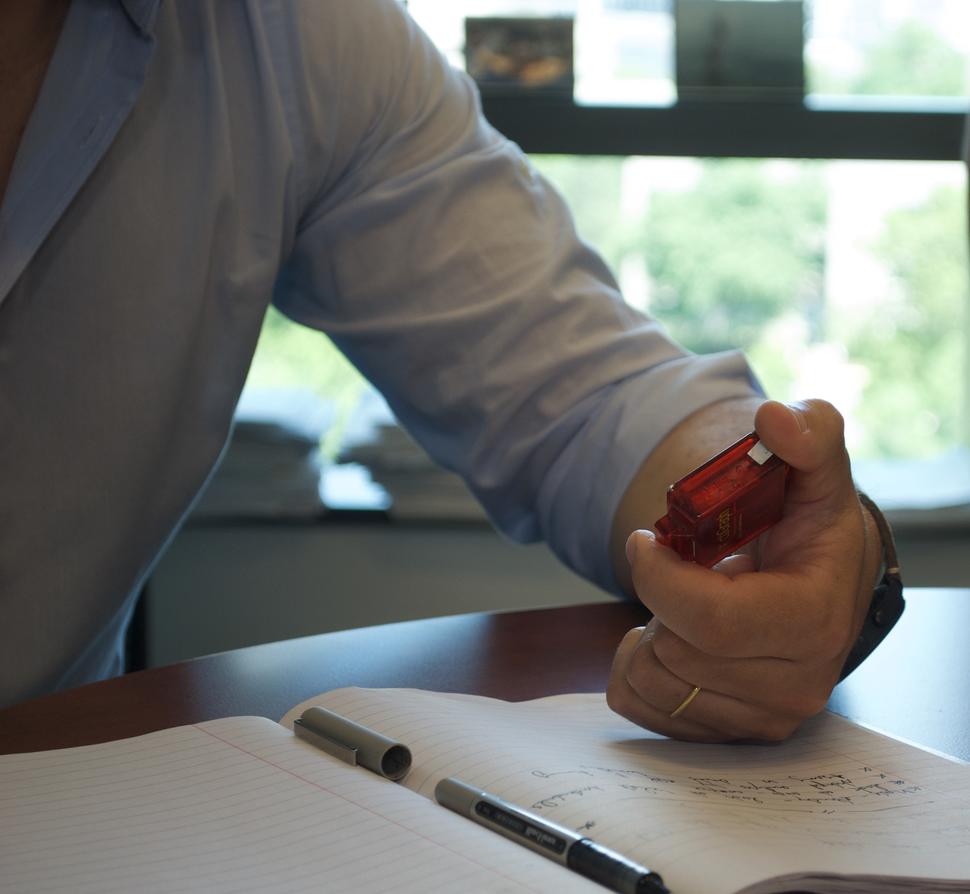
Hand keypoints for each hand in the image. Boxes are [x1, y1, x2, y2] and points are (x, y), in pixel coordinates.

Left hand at [606, 399, 880, 742]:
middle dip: (657, 600)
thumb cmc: (811, 527)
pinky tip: (670, 639)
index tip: (644, 540)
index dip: (658, 576)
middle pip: (673, 652)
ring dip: (647, 633)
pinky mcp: (727, 732)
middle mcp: (793, 684)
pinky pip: (639, 706)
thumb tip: (773, 420)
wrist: (821, 586)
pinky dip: (635, 668)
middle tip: (678, 572)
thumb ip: (808, 433)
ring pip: (650, 682)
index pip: (710, 620)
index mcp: (812, 620)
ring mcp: (761, 717)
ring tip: (682, 605)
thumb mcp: (817, 471)